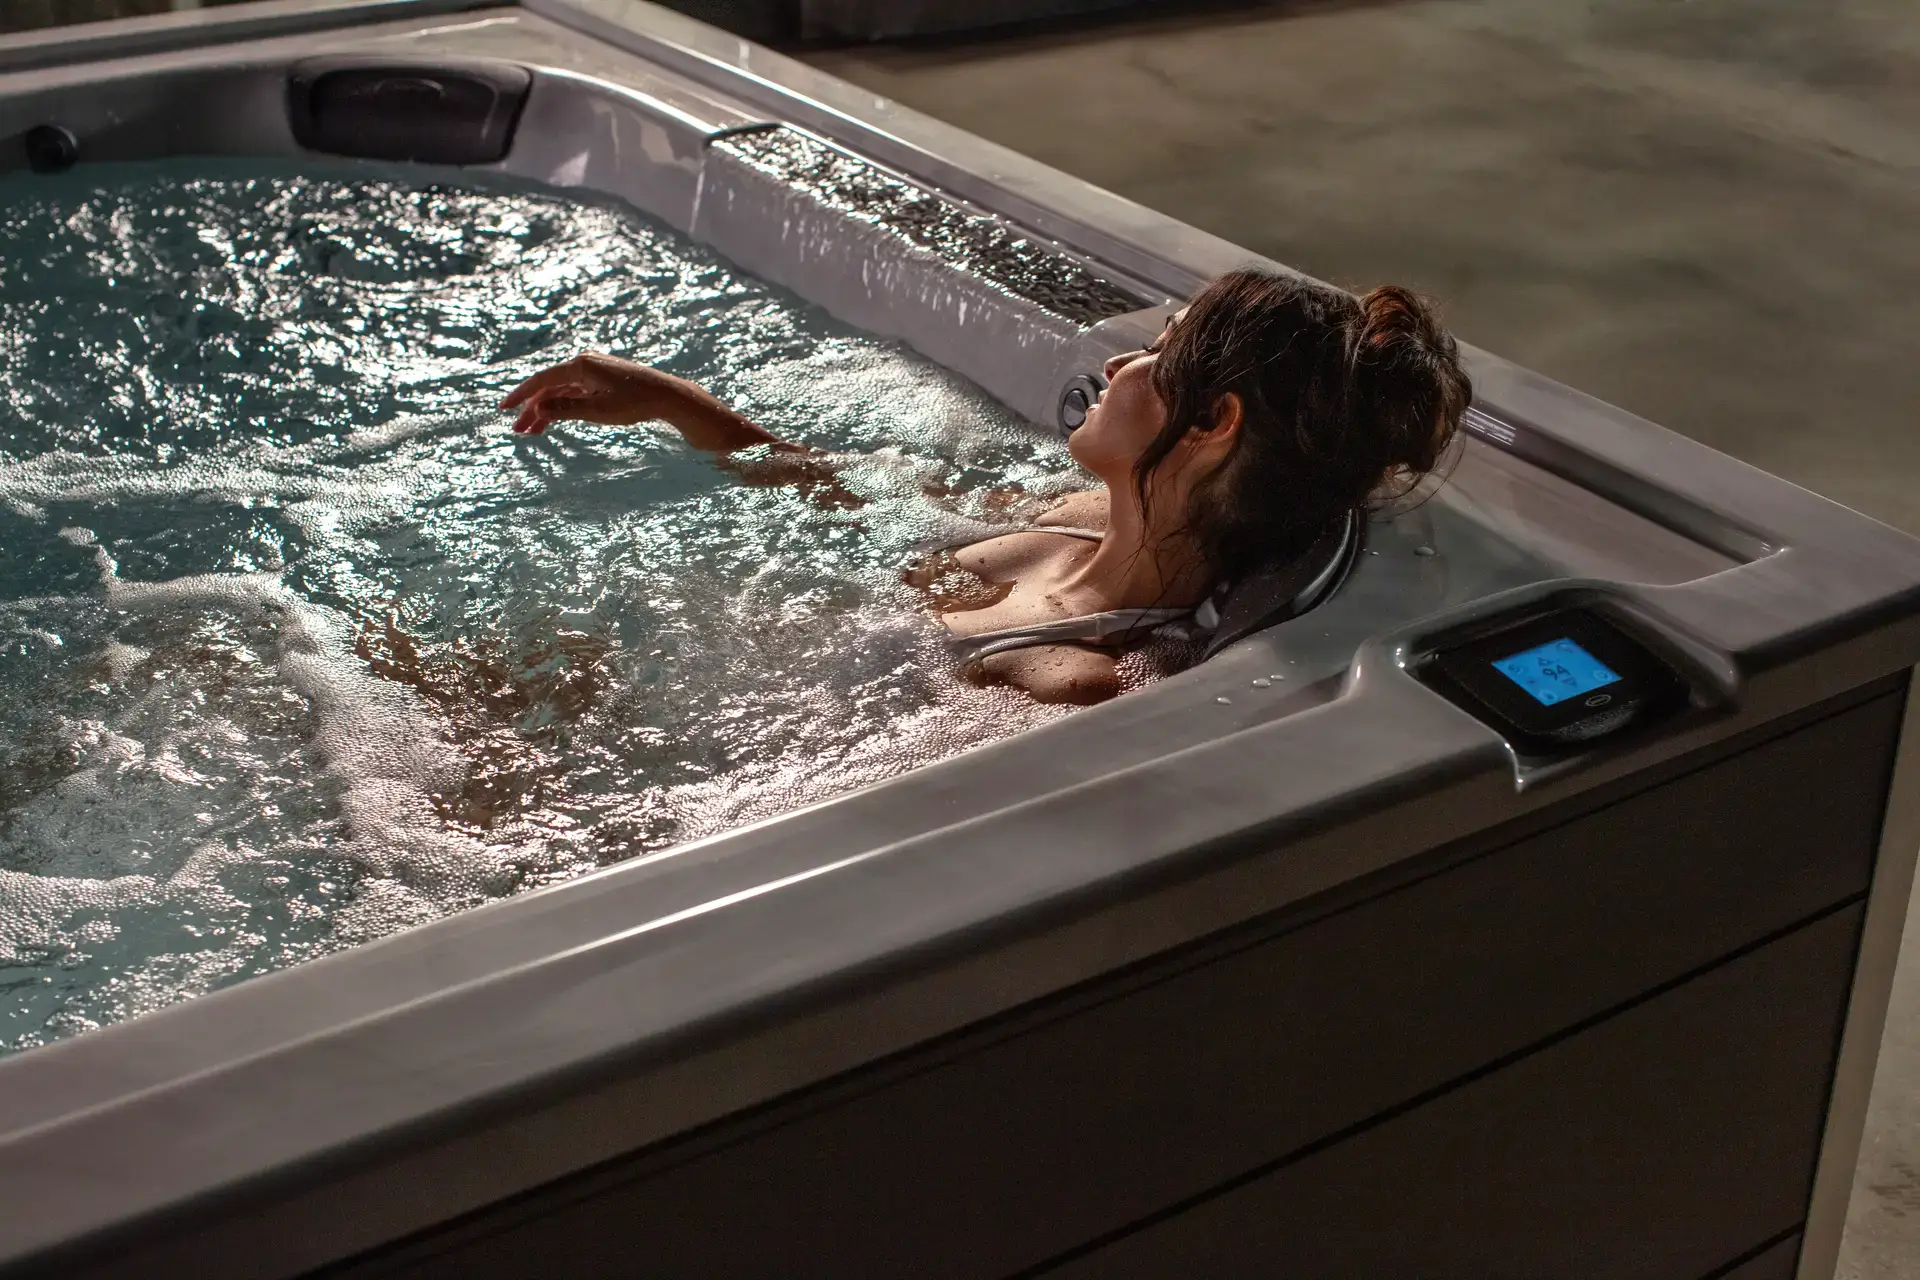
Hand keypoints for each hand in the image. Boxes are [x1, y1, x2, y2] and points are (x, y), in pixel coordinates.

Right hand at [499, 353, 690, 434]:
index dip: (521, 395)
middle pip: (549, 387)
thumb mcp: (597, 410)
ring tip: (533, 432)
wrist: (666, 395)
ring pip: (561, 391)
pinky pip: (574, 392)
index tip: (503, 408)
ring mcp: (593, 369)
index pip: (541, 380)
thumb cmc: (634, 403)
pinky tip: (554, 419)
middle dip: (532, 409)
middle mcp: (584, 362)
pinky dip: (563, 405)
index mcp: (580, 365)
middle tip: (518, 430)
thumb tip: (537, 408)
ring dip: (546, 410)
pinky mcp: (602, 378)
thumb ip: (565, 409)